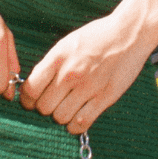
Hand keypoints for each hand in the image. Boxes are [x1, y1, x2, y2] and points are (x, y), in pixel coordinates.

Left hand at [20, 13, 155, 134]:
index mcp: (58, 57)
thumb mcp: (68, 43)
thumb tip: (34, 85)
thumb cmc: (97, 36)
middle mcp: (70, 73)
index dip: (27, 99)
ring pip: (60, 117)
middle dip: (45, 108)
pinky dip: (75, 125)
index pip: (31, 89)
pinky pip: (81, 123)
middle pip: (44, 107)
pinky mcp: (105, 98)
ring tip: (67, 108)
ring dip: (61, 116)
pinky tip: (78, 117)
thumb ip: (51, 63)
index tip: (31, 101)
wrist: (130, 33)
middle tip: (53, 103)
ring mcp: (88, 87)